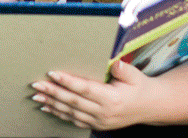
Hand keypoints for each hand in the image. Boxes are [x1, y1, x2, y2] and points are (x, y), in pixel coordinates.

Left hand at [31, 61, 150, 130]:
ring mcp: (99, 121)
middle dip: (53, 92)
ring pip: (71, 112)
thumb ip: (123, 69)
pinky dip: (59, 114)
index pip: (85, 89)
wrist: (150, 107)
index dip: (67, 81)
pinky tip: (47, 107)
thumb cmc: (140, 87)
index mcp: (112, 98)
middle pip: (73, 101)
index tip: (52, 73)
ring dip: (52, 103)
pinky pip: (74, 120)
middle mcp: (104, 112)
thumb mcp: (135, 75)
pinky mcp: (97, 125)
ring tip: (36, 95)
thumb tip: (114, 62)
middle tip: (36, 84)